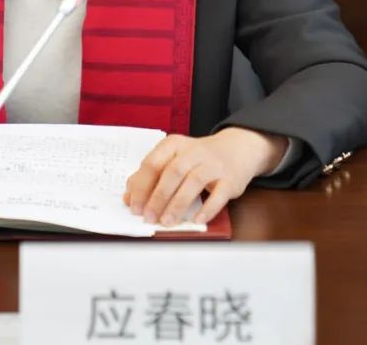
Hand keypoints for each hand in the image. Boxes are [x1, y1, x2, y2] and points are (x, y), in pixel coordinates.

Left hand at [123, 127, 286, 225]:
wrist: (237, 148)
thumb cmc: (199, 157)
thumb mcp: (173, 159)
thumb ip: (151, 176)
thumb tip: (129, 197)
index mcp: (174, 144)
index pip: (152, 163)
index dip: (141, 186)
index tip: (134, 206)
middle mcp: (193, 151)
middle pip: (171, 172)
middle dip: (157, 197)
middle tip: (148, 217)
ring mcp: (213, 164)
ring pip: (192, 182)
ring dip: (178, 204)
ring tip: (167, 221)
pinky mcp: (230, 179)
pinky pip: (218, 195)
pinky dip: (207, 208)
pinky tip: (197, 220)